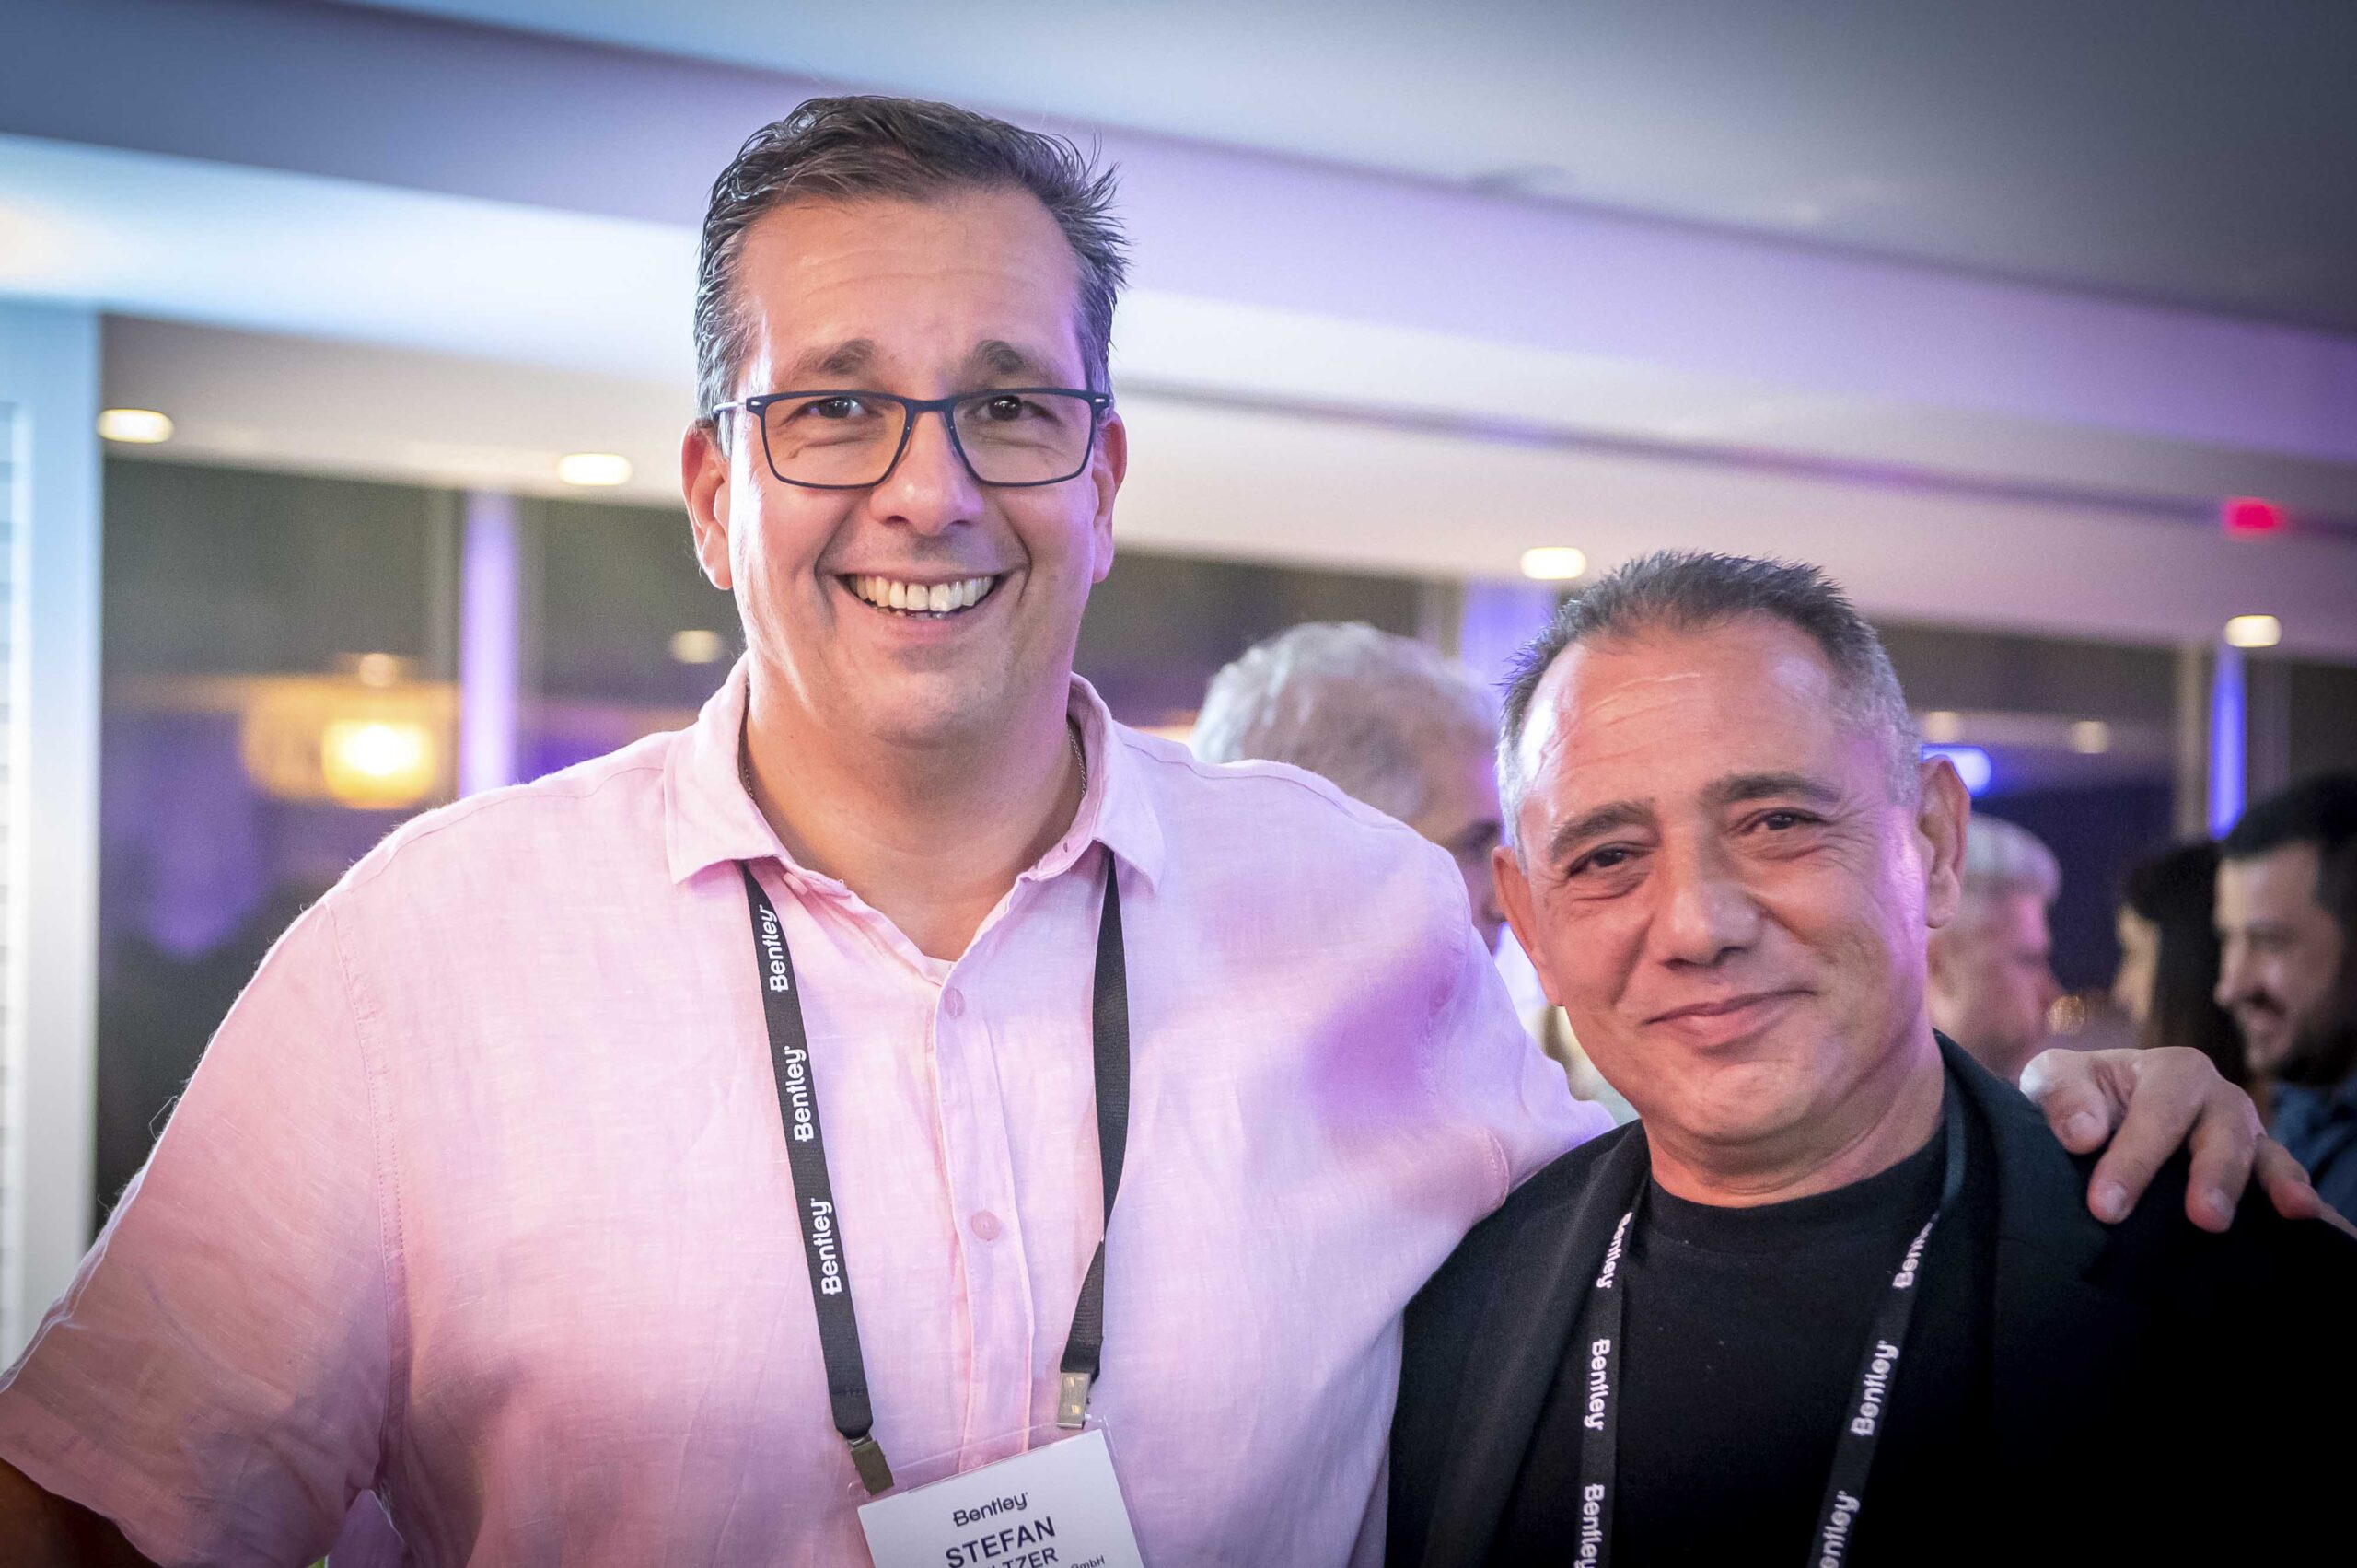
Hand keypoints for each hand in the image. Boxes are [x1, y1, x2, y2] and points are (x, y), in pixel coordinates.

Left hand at [2020, 1045, 2322, 1232]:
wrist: (2087, 1119)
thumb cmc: (2074, 1096)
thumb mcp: (2052, 1080)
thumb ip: (2062, 1096)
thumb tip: (2085, 1135)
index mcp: (2171, 1070)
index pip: (2159, 1112)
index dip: (2135, 1159)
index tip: (2106, 1207)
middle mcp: (2216, 1100)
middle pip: (2225, 1132)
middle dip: (2216, 1174)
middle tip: (2206, 1220)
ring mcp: (2243, 1137)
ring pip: (2265, 1156)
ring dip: (2278, 1184)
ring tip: (2295, 1213)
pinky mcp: (2254, 1175)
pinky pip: (2282, 1184)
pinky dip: (2300, 1200)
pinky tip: (2319, 1226)